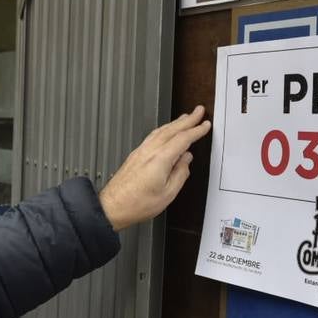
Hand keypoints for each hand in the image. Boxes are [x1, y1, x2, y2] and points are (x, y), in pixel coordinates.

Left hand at [99, 107, 211, 230]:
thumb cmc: (136, 203)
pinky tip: (165, 132)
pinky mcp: (135, 155)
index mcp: (160, 159)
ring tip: (185, 118)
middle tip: (198, 111)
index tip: (205, 125)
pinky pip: (152, 136)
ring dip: (175, 123)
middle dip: (187, 119)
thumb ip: (180, 174)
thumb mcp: (168, 194)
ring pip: (160, 131)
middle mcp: (149, 151)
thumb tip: (186, 161)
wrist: (112, 206)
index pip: (183, 139)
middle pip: (171, 129)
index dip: (196, 130)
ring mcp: (140, 151)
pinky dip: (163, 130)